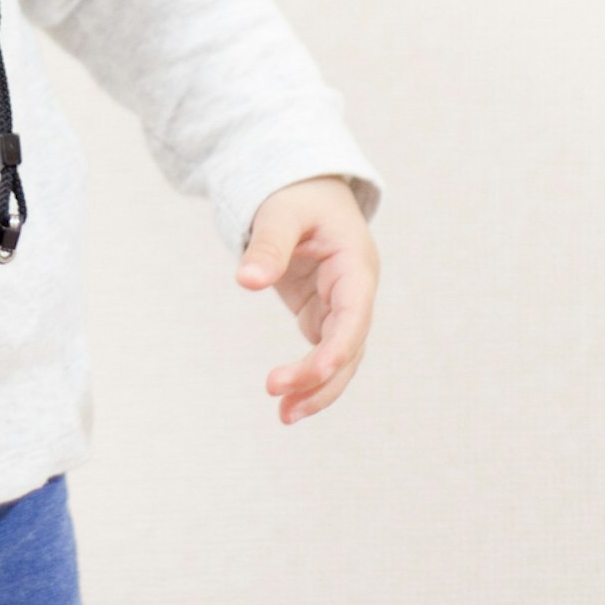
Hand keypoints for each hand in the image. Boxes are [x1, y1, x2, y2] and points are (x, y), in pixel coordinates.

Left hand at [236, 175, 377, 425]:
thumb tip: (247, 280)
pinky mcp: (322, 314)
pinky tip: (285, 401)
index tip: (309, 374)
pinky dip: (307, 378)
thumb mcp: (281, 211)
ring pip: (340, 359)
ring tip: (284, 417)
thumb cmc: (297, 195)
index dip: (336, 349)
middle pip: (350, 347)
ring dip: (317, 389)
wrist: (304, 187)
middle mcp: (356, 292)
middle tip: (279, 399)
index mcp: (356, 265)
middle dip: (320, 378)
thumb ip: (268, 244)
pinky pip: (321, 354)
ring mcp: (341, 307)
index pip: (355, 316)